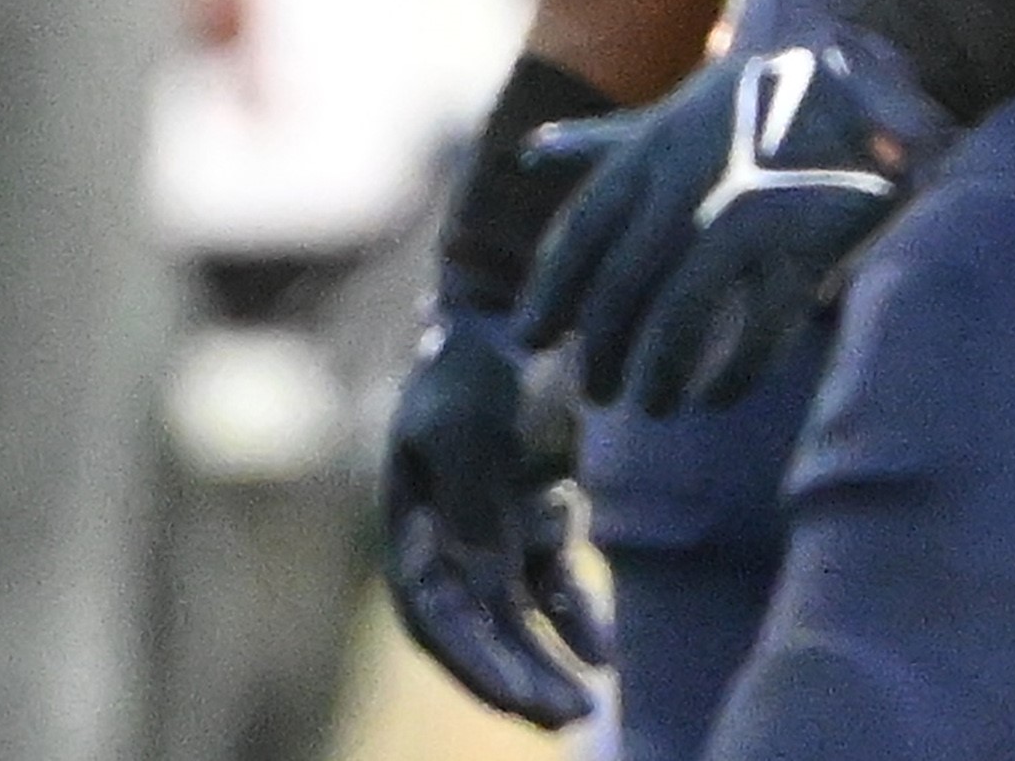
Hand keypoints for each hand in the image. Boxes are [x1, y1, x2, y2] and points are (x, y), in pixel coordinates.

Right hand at [381, 300, 612, 726]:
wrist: (528, 295)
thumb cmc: (489, 353)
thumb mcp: (473, 419)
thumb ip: (472, 498)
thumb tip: (481, 583)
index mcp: (412, 518)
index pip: (432, 615)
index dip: (472, 664)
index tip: (521, 699)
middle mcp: (445, 533)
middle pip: (476, 631)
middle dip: (516, 682)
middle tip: (565, 722)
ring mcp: (492, 523)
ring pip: (515, 617)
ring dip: (545, 663)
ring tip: (585, 706)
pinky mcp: (537, 507)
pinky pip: (552, 582)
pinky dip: (574, 618)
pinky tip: (602, 654)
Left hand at [518, 39, 950, 414]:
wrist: (871, 79)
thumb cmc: (764, 102)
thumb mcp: (679, 111)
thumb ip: (605, 142)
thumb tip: (529, 156)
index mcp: (654, 148)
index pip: (581, 234)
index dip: (551, 294)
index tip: (531, 342)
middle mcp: (693, 179)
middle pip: (623, 286)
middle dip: (602, 348)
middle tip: (594, 393)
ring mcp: (750, 211)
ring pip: (682, 316)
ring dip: (661, 371)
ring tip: (652, 405)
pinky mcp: (808, 242)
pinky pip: (760, 329)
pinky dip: (733, 373)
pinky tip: (715, 396)